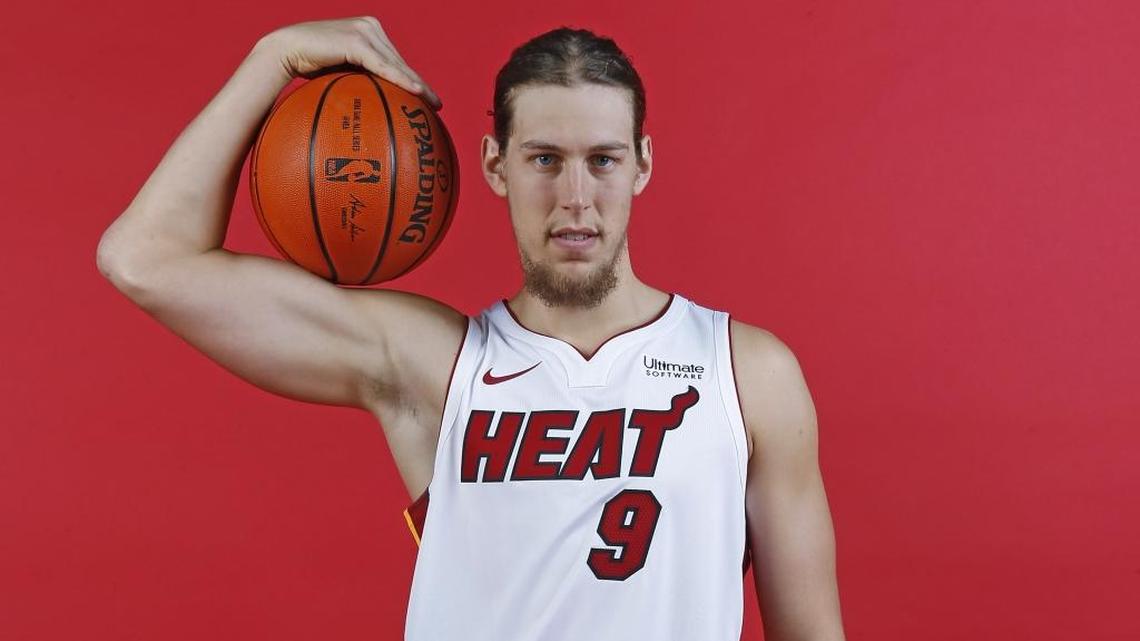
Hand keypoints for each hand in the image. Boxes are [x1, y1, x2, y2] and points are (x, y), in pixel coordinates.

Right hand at [255, 16, 441, 108]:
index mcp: (369, 32)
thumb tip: (371, 102)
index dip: (413, 78)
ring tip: (431, 103)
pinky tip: (416, 92)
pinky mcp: (356, 40)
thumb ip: (357, 77)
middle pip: (400, 62)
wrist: (285, 51)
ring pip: (396, 63)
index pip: (395, 59)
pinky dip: (400, 79)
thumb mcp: (340, 70)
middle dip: (419, 84)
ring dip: (416, 85)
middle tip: (435, 105)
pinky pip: (383, 65)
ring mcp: (365, 31)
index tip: (428, 98)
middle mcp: (371, 27)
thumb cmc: (309, 65)